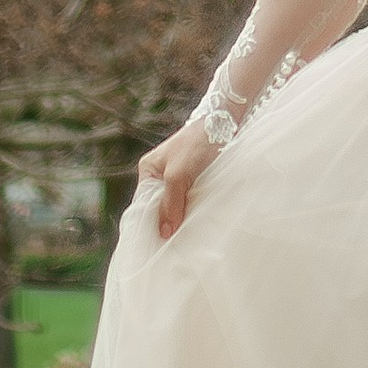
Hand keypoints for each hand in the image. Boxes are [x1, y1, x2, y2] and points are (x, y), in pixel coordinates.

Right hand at [138, 120, 219, 238]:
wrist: (224, 122)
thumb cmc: (197, 145)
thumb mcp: (179, 175)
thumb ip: (170, 203)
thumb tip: (163, 233)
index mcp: (148, 171)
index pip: (143, 204)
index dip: (150, 224)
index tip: (158, 244)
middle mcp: (159, 174)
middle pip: (159, 206)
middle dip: (167, 222)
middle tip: (173, 245)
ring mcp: (176, 176)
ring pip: (174, 204)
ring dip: (180, 217)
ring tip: (185, 238)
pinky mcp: (193, 178)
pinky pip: (187, 199)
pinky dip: (190, 210)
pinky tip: (195, 223)